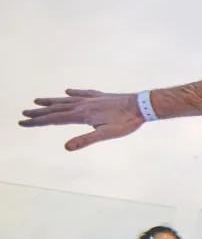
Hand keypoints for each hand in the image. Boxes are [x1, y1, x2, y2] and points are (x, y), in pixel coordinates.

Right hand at [18, 89, 143, 150]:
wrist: (142, 105)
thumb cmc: (126, 122)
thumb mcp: (106, 134)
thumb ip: (86, 140)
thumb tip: (66, 147)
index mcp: (82, 115)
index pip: (54, 119)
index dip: (38, 122)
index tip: (23, 122)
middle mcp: (83, 105)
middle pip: (56, 109)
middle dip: (39, 112)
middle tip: (23, 113)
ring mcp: (91, 99)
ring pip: (66, 100)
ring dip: (51, 101)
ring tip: (37, 101)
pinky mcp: (100, 96)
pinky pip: (82, 93)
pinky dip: (72, 93)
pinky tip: (67, 91)